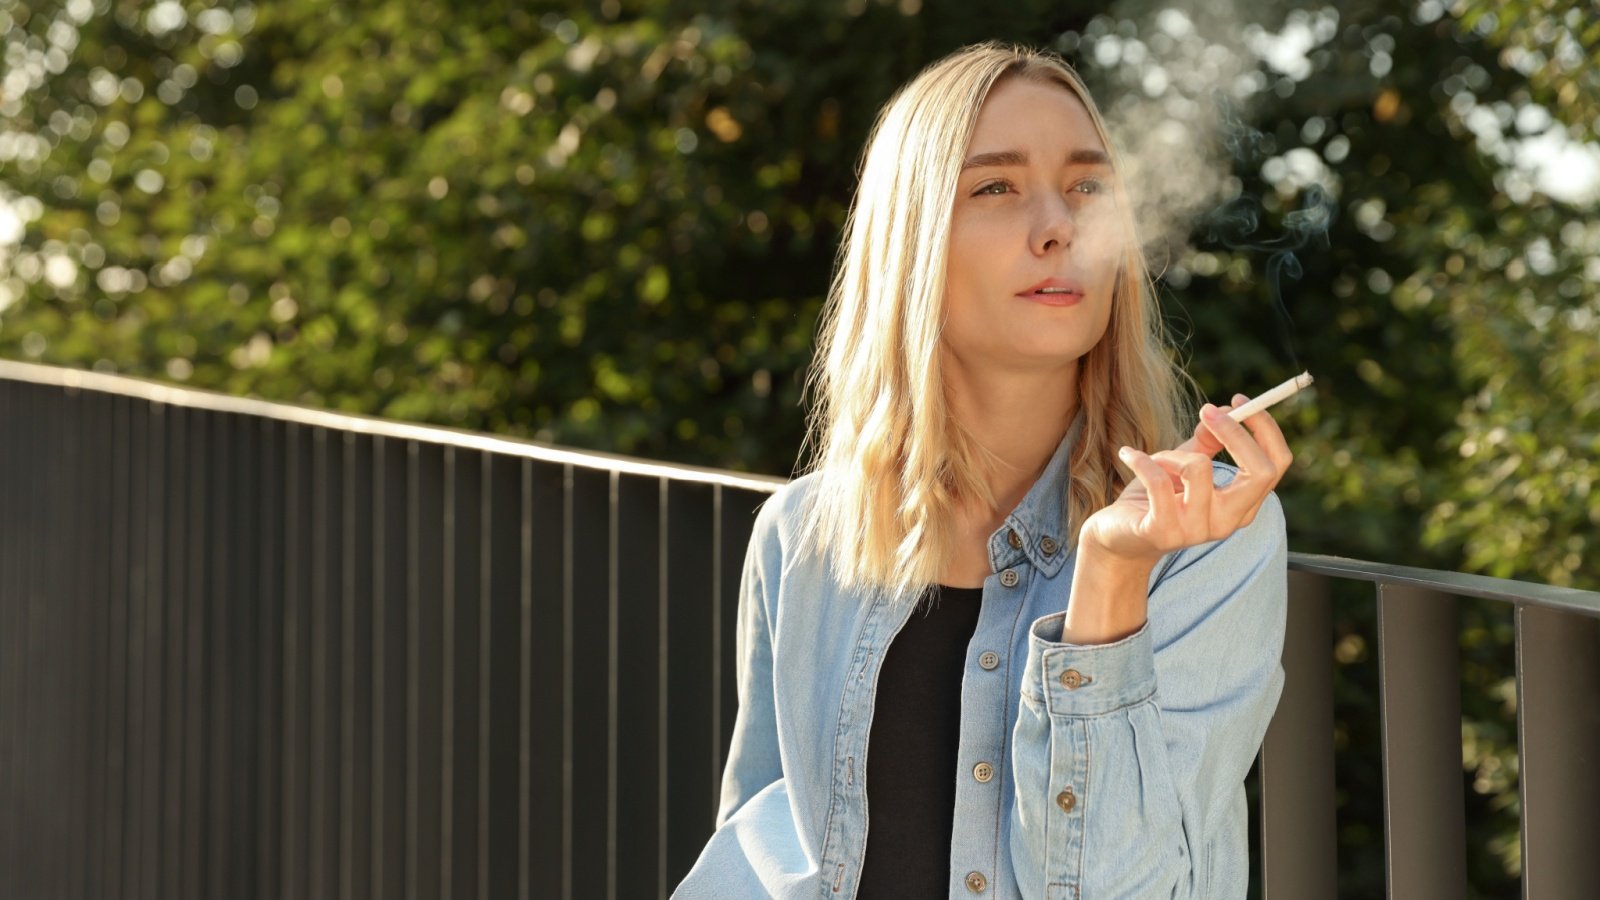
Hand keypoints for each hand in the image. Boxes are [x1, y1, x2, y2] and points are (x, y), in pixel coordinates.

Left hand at [1078, 394, 1294, 564]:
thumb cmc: (1155, 498)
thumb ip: (1206, 442)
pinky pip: (1158, 480)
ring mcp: (1197, 530)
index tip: (1237, 401)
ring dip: (1170, 453)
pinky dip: (1141, 460)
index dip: (1264, 428)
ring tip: (1154, 458)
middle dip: (1235, 432)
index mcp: (1242, 505)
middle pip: (1260, 472)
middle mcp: (1227, 521)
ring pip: (1199, 467)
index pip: (1276, 464)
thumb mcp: (1184, 465)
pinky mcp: (1163, 532)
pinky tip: (1129, 456)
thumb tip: (1222, 410)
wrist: (1118, 537)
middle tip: (1206, 411)